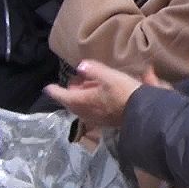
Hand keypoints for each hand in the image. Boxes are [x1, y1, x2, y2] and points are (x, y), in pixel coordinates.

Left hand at [43, 59, 161, 130]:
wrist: (141, 112)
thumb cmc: (123, 92)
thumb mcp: (109, 76)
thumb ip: (93, 70)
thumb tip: (80, 65)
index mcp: (81, 101)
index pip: (61, 96)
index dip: (54, 90)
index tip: (47, 87)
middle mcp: (84, 112)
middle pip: (71, 102)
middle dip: (71, 91)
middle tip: (77, 79)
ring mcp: (93, 118)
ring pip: (80, 107)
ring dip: (80, 96)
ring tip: (88, 84)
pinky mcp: (103, 121)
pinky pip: (89, 110)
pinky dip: (88, 102)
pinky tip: (98, 95)